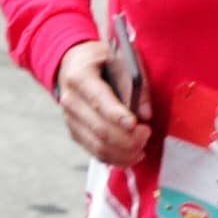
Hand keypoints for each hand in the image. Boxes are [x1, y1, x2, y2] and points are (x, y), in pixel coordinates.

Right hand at [53, 39, 154, 166]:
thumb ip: (137, 84)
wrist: (75, 64)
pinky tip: (130, 156)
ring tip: (141, 149)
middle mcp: (70, 100)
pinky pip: (95, 152)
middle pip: (99, 128)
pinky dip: (114, 158)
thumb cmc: (103, 59)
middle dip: (126, 138)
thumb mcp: (123, 59)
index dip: (117, 115)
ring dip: (122, 152)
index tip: (136, 124)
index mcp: (80, 76)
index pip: (99, 100)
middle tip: (147, 134)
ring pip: (97, 145)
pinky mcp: (75, 132)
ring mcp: (70, 119)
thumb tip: (145, 114)